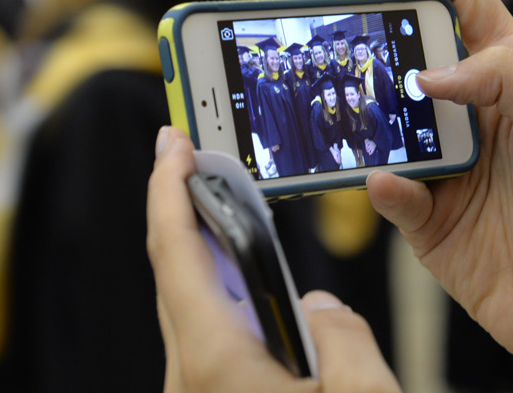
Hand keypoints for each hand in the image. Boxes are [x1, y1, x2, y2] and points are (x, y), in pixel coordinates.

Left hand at [148, 127, 400, 392]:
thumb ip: (345, 333)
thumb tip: (319, 306)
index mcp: (216, 360)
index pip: (176, 253)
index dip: (167, 188)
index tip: (175, 143)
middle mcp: (191, 376)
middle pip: (176, 274)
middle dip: (185, 208)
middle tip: (199, 160)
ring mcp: (196, 391)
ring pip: (191, 307)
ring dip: (208, 253)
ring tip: (230, 212)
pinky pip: (209, 336)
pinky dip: (225, 294)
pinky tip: (252, 284)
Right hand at [368, 0, 512, 361]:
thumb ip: (505, 75)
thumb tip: (432, 73)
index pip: (464, 1)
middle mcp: (473, 110)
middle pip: (410, 56)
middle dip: (378, 46)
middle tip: (353, 49)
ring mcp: (445, 161)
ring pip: (387, 121)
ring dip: (370, 117)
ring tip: (359, 117)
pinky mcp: (424, 212)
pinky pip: (388, 188)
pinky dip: (384, 185)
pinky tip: (392, 184)